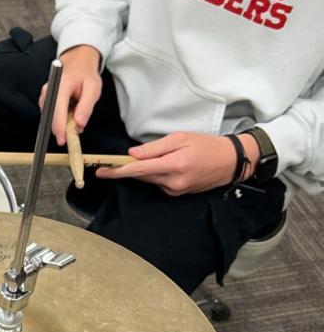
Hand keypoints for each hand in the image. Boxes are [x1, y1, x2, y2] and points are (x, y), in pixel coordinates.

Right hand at [39, 44, 101, 145]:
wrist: (77, 64)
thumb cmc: (85, 74)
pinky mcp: (44, 101)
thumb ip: (86, 107)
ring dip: (65, 121)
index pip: (56, 112)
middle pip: (52, 118)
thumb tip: (79, 124)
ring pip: (52, 119)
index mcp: (60, 85)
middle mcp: (48, 91)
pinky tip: (70, 108)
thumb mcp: (93, 88)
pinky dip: (63, 117)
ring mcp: (44, 96)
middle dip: (65, 126)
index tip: (63, 140)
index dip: (59, 128)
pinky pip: (52, 116)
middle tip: (80, 121)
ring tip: (76, 108)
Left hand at [95, 131, 256, 195]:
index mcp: (174, 165)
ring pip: (149, 180)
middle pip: (141, 177)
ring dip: (141, 171)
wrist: (229, 162)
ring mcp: (175, 190)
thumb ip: (155, 147)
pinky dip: (154, 175)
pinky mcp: (177, 194)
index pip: (139, 170)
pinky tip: (163, 165)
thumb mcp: (181, 138)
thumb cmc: (206, 145)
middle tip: (107, 164)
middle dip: (125, 170)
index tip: (102, 171)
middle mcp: (173, 182)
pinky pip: (158, 183)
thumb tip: (133, 154)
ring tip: (142, 160)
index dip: (118, 171)